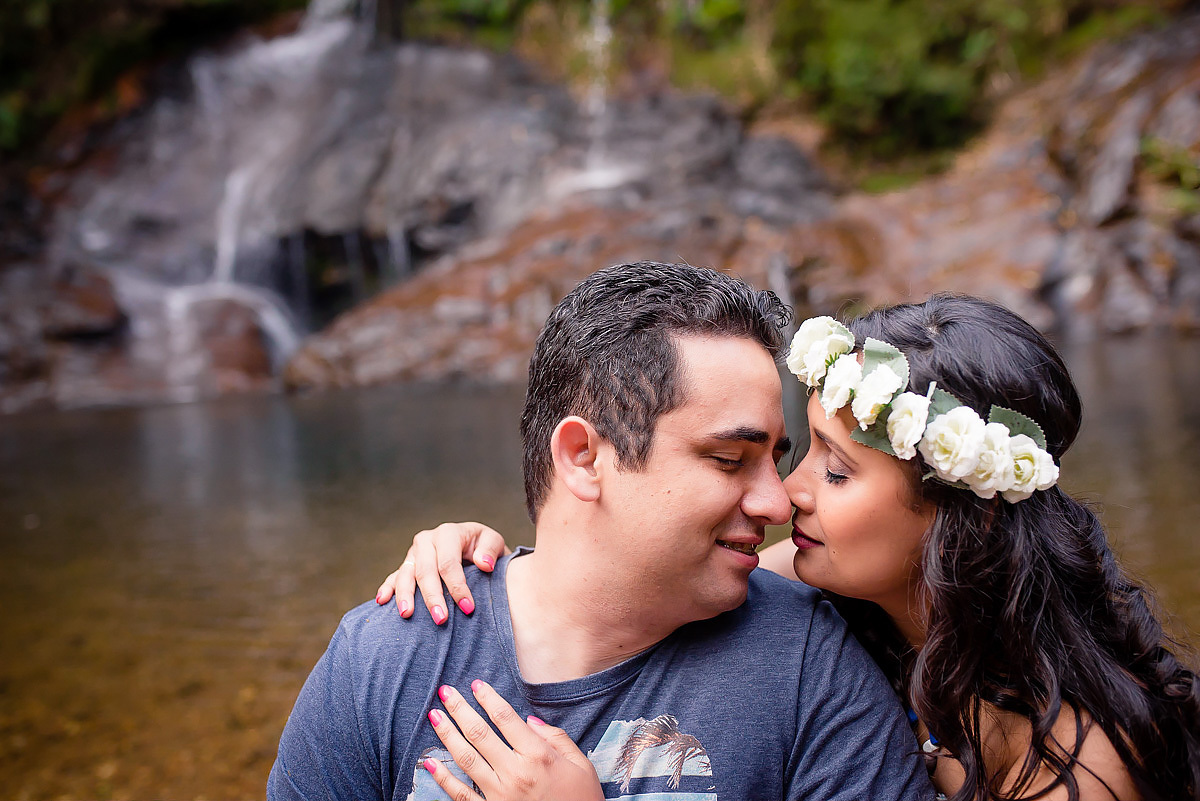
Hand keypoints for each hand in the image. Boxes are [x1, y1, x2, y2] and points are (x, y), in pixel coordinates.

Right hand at [375, 522, 508, 623]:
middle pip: (425, 571)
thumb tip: (483, 564)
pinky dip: (387, 588)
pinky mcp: (406, 565)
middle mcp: (427, 541)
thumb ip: (491, 550)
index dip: (457, 586)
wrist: (474, 548)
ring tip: (407, 615)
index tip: (468, 608)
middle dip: (432, 597)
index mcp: (448, 533)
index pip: (448, 562)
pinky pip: (393, 577)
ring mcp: (414, 553)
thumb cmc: (485, 548)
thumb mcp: (494, 543)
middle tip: (441, 620)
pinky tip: (382, 601)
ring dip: (405, 596)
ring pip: (405, 574)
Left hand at [423, 680, 603, 800]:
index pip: (506, 718)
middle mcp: (516, 772)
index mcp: (538, 756)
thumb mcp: (580, 764)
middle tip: (445, 692)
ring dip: (447, 735)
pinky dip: (443, 778)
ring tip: (434, 715)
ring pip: (467, 759)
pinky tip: (430, 762)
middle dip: (460, 709)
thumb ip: (556, 738)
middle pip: (480, 734)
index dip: (488, 698)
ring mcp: (500, 794)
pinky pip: (461, 794)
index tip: (476, 685)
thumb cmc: (581, 799)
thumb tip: (529, 720)